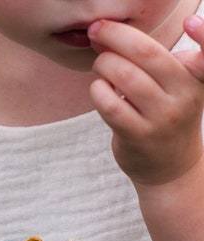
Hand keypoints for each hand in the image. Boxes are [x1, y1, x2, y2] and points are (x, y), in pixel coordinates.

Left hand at [88, 16, 203, 185]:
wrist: (169, 167)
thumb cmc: (166, 117)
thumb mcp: (178, 88)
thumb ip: (156, 62)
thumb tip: (110, 35)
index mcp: (196, 78)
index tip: (190, 21)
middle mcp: (183, 96)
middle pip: (148, 54)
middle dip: (117, 35)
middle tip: (97, 30)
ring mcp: (160, 118)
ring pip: (125, 77)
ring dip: (103, 64)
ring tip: (100, 64)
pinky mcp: (136, 135)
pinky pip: (111, 105)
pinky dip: (98, 90)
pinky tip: (98, 88)